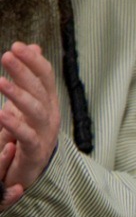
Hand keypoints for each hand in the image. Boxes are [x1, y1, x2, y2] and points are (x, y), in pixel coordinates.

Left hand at [0, 42, 60, 208]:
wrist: (31, 170)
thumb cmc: (26, 133)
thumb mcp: (27, 102)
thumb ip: (29, 76)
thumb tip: (33, 46)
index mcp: (48, 103)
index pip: (45, 77)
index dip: (33, 61)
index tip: (16, 46)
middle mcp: (49, 116)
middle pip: (40, 90)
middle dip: (23, 72)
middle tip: (6, 56)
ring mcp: (44, 134)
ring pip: (36, 112)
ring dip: (18, 95)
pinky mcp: (35, 152)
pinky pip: (27, 137)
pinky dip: (14, 125)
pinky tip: (0, 114)